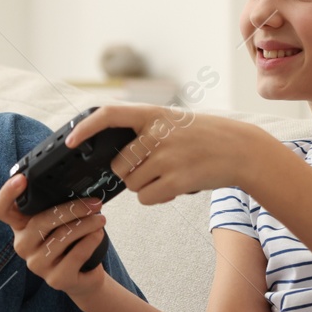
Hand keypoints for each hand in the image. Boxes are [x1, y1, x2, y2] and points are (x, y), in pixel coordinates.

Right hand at [0, 171, 109, 299]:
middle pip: (40, 220)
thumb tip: (74, 183)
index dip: (6, 194)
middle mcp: (23, 245)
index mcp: (20, 225)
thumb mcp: (59, 220)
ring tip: (100, 219)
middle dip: (72, 209)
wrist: (84, 275)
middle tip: (94, 203)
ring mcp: (37, 264)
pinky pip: (75, 255)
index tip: (21, 179)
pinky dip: (91, 241)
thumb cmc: (70, 242)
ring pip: (62, 237)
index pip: (0, 209)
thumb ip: (56, 204)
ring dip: (87, 224)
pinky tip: (98, 234)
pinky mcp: (56, 279)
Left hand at [61, 103, 261, 205]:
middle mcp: (158, 133)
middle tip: (151, 167)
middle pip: (119, 164)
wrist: (241, 149)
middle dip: (128, 173)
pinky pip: (147, 198)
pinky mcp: (177, 180)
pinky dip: (155, 197)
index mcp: (154, 114)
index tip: (70, 141)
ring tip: (168, 174)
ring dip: (144, 186)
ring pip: (132, 184)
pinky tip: (174, 187)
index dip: (85, 127)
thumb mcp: (172, 122)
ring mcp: (168, 157)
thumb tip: (113, 156)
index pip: (109, 114)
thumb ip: (144, 131)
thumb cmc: (203, 137)